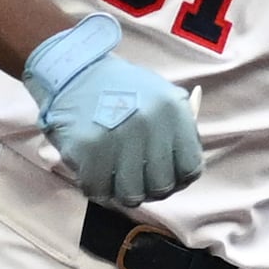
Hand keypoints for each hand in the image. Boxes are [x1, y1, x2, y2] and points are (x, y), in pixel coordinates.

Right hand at [22, 15, 202, 208]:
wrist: (74, 72)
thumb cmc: (124, 91)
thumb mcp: (162, 96)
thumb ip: (184, 129)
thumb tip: (193, 168)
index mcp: (172, 110)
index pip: (191, 170)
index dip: (178, 179)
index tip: (162, 174)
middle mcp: (149, 122)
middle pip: (161, 187)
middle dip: (148, 188)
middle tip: (135, 177)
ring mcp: (118, 136)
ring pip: (130, 196)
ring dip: (121, 191)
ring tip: (114, 174)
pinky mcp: (87, 148)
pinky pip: (99, 192)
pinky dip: (96, 187)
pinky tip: (94, 170)